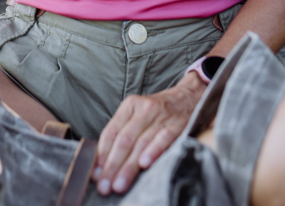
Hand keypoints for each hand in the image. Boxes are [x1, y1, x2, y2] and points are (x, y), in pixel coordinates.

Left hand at [92, 73, 205, 195]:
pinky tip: (144, 165)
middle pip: (124, 140)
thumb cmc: (158, 113)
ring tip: (119, 184)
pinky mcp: (177, 124)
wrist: (189, 98)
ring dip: (128, 166)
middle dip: (112, 165)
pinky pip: (163, 139)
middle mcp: (143, 109)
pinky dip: (153, 152)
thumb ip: (123, 133)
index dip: (102, 154)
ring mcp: (160, 116)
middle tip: (105, 186)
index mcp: (129, 106)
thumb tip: (104, 163)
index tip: (95, 175)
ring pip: (140, 143)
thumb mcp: (138, 115)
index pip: (111, 132)